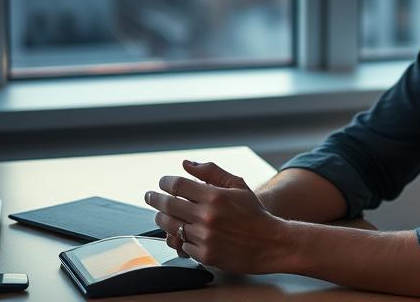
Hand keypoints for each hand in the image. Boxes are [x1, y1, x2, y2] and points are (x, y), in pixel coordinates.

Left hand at [145, 160, 291, 273]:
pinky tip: (182, 233)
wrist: (269, 243)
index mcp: (215, 196)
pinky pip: (181, 245)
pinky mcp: (205, 255)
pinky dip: (179, 238)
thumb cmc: (253, 213)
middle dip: (155, 198)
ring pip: (170, 226)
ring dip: (162, 218)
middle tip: (150, 196)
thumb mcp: (238, 185)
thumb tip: (186, 164)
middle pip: (168, 204)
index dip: (165, 182)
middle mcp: (207, 216)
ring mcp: (205, 237)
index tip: (163, 182)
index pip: (178, 185)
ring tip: (163, 214)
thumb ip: (211, 172)